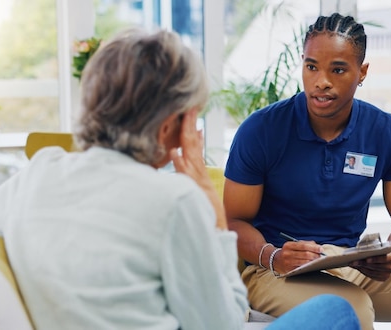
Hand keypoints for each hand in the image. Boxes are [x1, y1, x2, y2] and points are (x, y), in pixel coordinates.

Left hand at [169, 109, 226, 228]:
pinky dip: (180, 164)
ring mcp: (196, 183)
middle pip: (192, 145)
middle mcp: (198, 176)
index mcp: (198, 174)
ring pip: (189, 156)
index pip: (195, 147)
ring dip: (186, 138)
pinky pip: (185, 177)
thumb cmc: (205, 216)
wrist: (217, 236)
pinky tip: (174, 154)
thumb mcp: (199, 193)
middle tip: (189, 107)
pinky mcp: (194, 193)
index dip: (192, 129)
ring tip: (184, 120)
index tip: (189, 112)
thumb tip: (177, 155)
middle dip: (190, 125)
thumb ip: (189, 175)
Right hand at [273, 241, 324, 273]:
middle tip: (321, 256)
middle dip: (315, 255)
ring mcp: (287, 262)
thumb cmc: (288, 252)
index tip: (321, 249)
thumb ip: (305, 243)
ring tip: (318, 260)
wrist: (276, 260)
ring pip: (304, 262)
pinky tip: (312, 265)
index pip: (303, 246)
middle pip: (305, 254)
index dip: (314, 247)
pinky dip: (308, 266)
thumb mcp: (293, 245)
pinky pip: (302, 268)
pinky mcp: (289, 270)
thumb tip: (317, 246)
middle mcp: (287, 253)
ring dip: (313, 261)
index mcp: (288, 245)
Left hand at [349, 252, 390, 280]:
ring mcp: (386, 274)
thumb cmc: (381, 251)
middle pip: (376, 267)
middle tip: (354, 261)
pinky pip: (371, 276)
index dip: (375, 259)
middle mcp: (390, 267)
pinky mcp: (382, 278)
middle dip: (364, 264)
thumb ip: (373, 248)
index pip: (384, 259)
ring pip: (372, 272)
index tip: (367, 259)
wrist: (387, 258)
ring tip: (353, 264)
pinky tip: (357, 267)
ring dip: (361, 268)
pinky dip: (363, 271)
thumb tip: (360, 249)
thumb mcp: (379, 248)